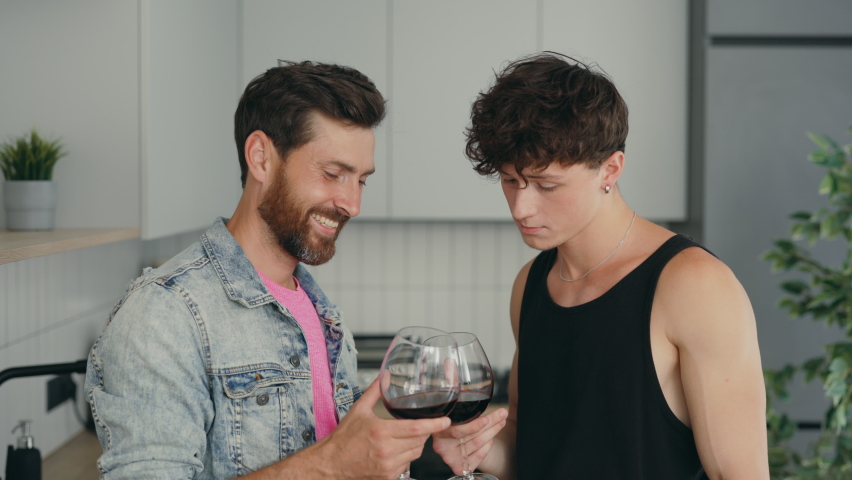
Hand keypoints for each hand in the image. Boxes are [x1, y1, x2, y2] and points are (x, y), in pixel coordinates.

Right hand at [317, 378, 451, 478]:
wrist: (331, 464)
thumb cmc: (343, 439)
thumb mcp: (358, 410)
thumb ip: (375, 391)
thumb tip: (385, 375)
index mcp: (381, 432)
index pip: (417, 429)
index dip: (434, 424)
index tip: (445, 421)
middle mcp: (386, 450)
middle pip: (419, 441)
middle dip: (423, 432)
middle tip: (418, 426)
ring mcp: (388, 466)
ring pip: (415, 454)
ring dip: (416, 444)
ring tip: (405, 437)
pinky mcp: (388, 477)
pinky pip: (407, 465)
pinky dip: (406, 457)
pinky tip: (396, 450)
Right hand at [432, 408, 507, 475]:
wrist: (451, 445)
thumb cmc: (455, 426)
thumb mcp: (454, 417)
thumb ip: (463, 411)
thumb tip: (483, 399)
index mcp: (437, 430)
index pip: (457, 431)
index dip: (473, 426)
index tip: (486, 420)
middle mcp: (441, 446)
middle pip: (471, 436)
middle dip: (490, 423)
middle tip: (502, 414)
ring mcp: (449, 458)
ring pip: (477, 443)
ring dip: (493, 432)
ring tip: (501, 422)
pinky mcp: (458, 467)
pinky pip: (478, 455)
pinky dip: (487, 446)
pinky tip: (491, 438)